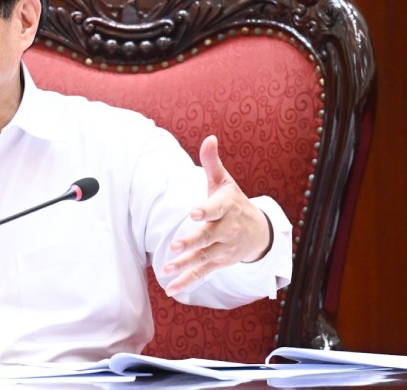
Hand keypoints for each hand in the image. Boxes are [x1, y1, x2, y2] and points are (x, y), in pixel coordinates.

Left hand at [162, 135, 271, 295]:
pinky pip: (202, 274)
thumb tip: (209, 137)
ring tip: (166, 269)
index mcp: (227, 208)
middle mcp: (226, 230)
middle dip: (192, 242)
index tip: (194, 213)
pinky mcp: (218, 263)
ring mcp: (223, 249)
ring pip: (203, 258)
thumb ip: (212, 162)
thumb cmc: (234, 202)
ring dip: (185, 265)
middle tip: (174, 246)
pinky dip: (187, 282)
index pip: (216, 209)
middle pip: (208, 237)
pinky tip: (171, 289)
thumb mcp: (225, 182)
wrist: (259, 232)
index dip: (206, 211)